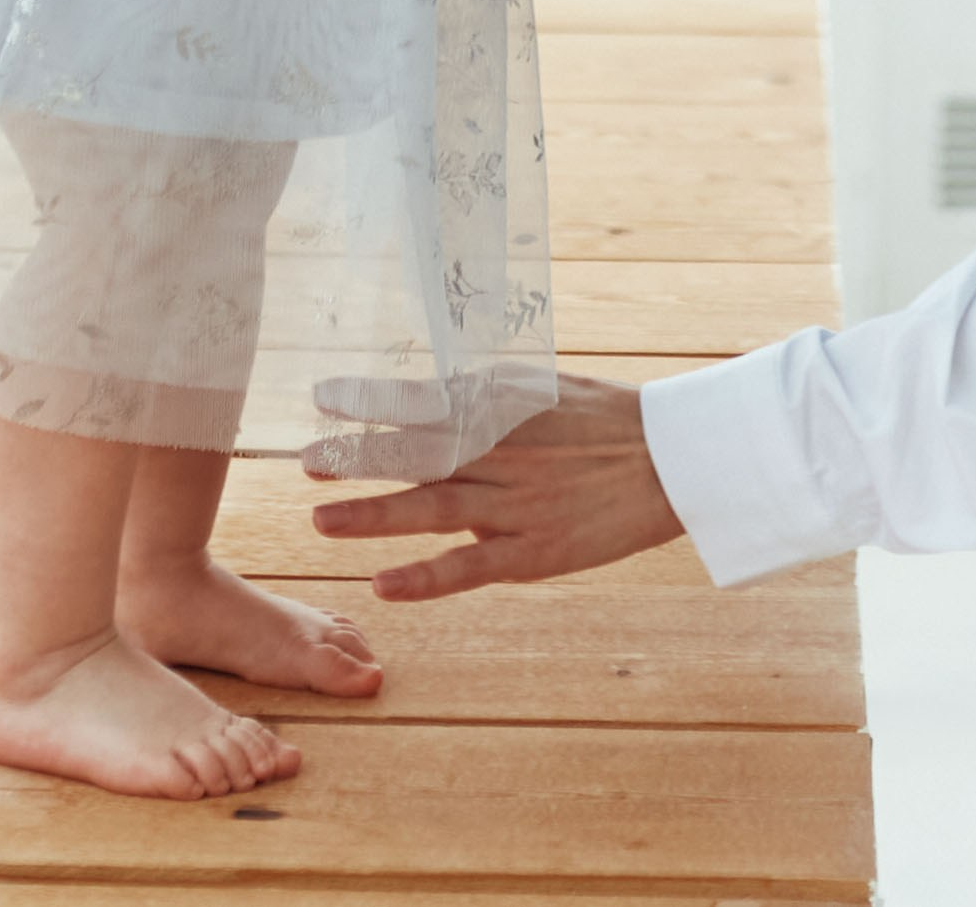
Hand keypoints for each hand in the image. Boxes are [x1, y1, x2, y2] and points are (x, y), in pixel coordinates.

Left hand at [306, 376, 682, 599]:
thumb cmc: (606, 419)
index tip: (323, 395)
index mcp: (504, 408)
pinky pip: (469, 567)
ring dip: (372, 515)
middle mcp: (501, 452)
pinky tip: (383, 585)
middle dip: (356, 457)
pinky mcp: (534, 552)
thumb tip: (434, 392)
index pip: (423, 399)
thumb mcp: (544, 390)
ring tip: (318, 520)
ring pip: (431, 509)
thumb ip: (488, 396)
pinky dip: (425, 577)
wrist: (670, 460)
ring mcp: (516, 505)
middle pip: (415, 454)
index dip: (371, 399)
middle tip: (305, 459)